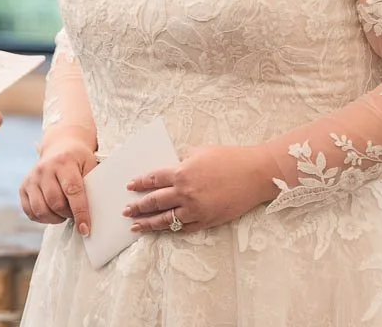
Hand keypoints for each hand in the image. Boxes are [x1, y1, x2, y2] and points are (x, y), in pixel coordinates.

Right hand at [19, 123, 97, 234]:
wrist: (60, 147)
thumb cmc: (78, 160)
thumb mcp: (90, 165)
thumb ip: (93, 186)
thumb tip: (98, 212)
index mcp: (65, 162)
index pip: (72, 191)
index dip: (80, 212)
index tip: (85, 229)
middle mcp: (45, 169)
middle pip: (55, 203)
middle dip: (68, 214)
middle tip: (75, 212)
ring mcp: (32, 178)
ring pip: (41, 210)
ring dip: (55, 218)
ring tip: (64, 212)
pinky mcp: (23, 187)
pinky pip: (30, 212)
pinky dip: (42, 218)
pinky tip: (52, 212)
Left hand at [123, 145, 278, 233]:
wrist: (255, 174)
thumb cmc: (230, 158)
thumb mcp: (200, 152)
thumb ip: (183, 160)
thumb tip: (172, 167)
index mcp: (182, 172)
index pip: (153, 180)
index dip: (140, 183)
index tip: (129, 186)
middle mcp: (185, 193)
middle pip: (155, 202)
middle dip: (138, 207)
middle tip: (126, 210)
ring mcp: (195, 210)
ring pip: (166, 219)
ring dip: (149, 223)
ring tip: (137, 226)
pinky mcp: (207, 221)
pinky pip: (184, 228)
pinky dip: (173, 229)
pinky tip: (164, 230)